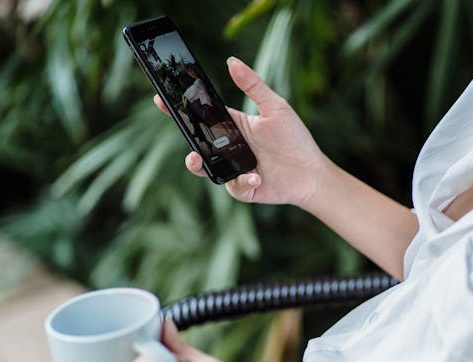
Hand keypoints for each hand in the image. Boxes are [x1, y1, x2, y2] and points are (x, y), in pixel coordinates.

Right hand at [154, 57, 330, 207]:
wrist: (312, 172)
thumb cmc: (295, 138)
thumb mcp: (275, 108)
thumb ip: (253, 86)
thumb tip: (231, 61)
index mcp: (233, 126)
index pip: (201, 115)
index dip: (180, 108)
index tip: (161, 97)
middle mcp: (229, 148)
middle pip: (198, 143)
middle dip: (185, 137)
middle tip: (181, 130)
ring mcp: (233, 169)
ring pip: (206, 169)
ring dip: (200, 164)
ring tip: (196, 159)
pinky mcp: (243, 188)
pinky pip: (234, 185)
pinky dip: (243, 181)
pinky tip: (255, 176)